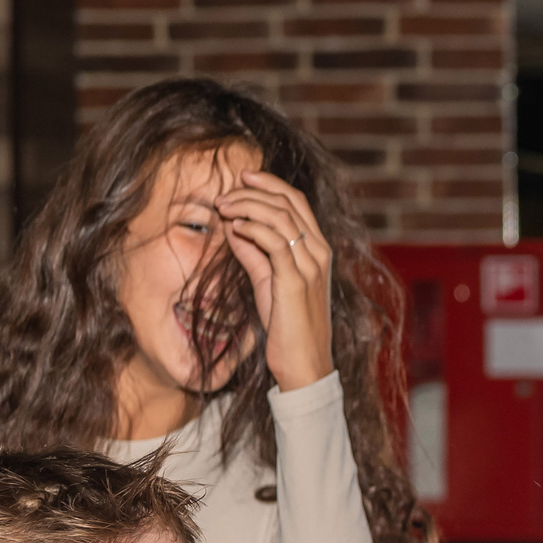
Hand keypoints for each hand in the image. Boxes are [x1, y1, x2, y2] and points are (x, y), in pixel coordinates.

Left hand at [217, 169, 333, 390]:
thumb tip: (234, 226)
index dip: (269, 184)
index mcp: (317, 250)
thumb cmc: (287, 326)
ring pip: (281, 217)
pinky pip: (275, 242)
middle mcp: (319, 252)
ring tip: (223, 207)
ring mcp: (310, 265)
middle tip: (225, 193)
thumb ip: (253, 253)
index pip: (297, 202)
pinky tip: (234, 227)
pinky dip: (253, 228)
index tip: (241, 178)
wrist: (304, 364)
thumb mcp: (267, 282)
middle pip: (289, 202)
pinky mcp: (296, 280)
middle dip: (254, 190)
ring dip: (247, 206)